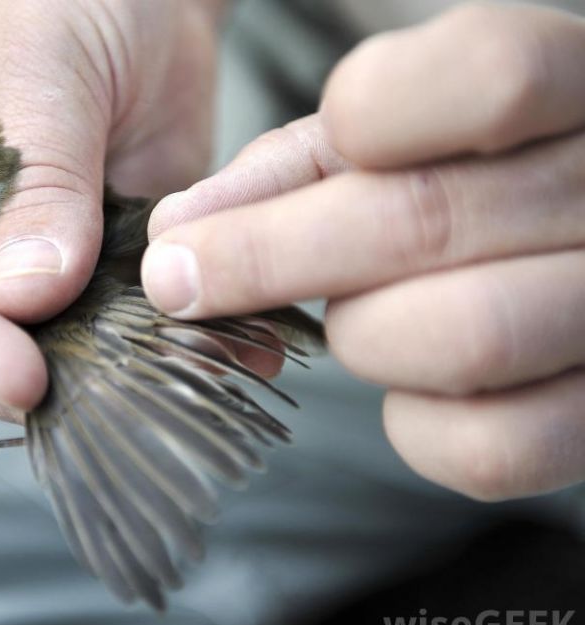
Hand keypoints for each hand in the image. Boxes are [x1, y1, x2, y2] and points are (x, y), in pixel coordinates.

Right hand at [0, 0, 220, 418]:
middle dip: (40, 373)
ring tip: (182, 378)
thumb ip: (33, 185)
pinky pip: (132, 315)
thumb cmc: (47, 0)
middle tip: (106, 399)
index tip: (20, 380)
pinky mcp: (104, 263)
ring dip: (118, 369)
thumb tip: (24, 298)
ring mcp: (33, 259)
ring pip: (60, 342)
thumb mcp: (36, 78)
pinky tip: (229, 349)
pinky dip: (176, 336)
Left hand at [143, 3, 584, 500]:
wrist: (567, 243)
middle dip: (267, 259)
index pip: (489, 77)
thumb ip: (290, 169)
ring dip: (360, 337)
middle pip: (430, 220)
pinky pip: (492, 448)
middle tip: (185, 280)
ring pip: (464, 338)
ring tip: (350, 321)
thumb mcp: (384, 138)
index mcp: (574, 87)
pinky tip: (405, 384)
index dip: (362, 120)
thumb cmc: (455, 180)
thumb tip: (177, 235)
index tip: (264, 166)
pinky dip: (414, 427)